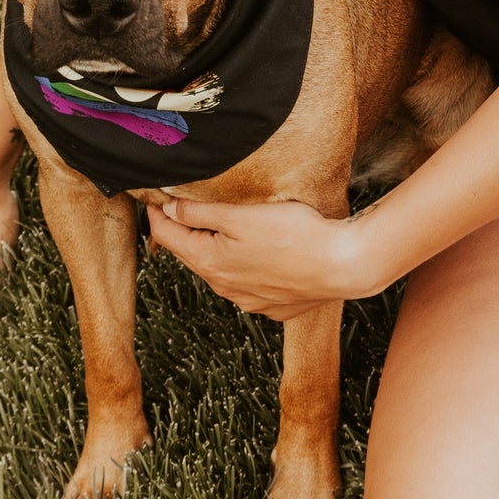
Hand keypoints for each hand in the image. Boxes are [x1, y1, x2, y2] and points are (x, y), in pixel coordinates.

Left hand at [147, 196, 379, 319]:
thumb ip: (199, 212)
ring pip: (221, 270)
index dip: (158, 211)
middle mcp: (224, 288)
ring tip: (227, 224)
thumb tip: (167, 206)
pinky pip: (248, 283)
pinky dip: (246, 265)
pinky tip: (263, 249)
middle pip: (193, 253)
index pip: (167, 235)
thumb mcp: (240, 215)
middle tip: (186, 202)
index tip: (156, 193)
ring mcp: (249, 301)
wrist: (343, 266)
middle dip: (187, 228)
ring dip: (217, 248)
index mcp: (209, 263)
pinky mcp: (273, 306)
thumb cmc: (294, 235)